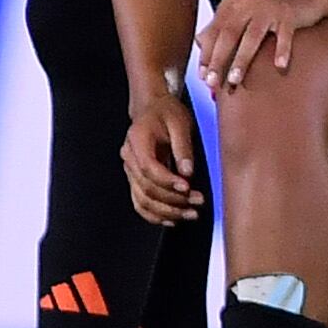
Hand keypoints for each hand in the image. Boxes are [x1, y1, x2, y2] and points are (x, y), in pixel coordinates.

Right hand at [123, 83, 206, 226]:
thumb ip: (183, 148)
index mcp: (137, 140)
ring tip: (191, 214)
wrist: (152, 107)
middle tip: (198, 202)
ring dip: (167, 212)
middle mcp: (129, 157)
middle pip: (146, 188)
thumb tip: (188, 172)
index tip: (188, 187)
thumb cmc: (166, 113)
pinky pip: (140, 202)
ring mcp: (130, 170)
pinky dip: (154, 215)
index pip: (149, 168)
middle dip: (173, 200)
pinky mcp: (136, 179)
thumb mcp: (180, 123)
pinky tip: (172, 220)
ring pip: (143, 199)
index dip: (168, 181)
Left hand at [195, 0, 310, 91]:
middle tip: (212, 82)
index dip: (206, 54)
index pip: (214, 31)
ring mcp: (269, 8)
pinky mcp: (289, 14)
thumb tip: (200, 47)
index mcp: (232, 3)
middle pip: (228, 34)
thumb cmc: (269, 8)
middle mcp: (247, 3)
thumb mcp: (242, 12)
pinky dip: (282, 50)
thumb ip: (223, 26)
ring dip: (241, 59)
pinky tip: (280, 66)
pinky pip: (285, 34)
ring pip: (252, 36)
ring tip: (234, 80)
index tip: (201, 76)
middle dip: (218, 59)